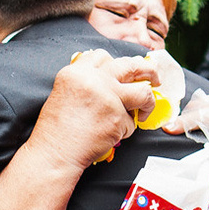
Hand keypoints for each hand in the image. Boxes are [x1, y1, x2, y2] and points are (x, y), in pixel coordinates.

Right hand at [29, 51, 157, 171]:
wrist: (54, 153)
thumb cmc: (57, 129)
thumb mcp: (65, 93)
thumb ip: (86, 82)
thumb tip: (112, 79)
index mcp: (77, 71)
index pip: (104, 56)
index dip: (117, 65)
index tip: (126, 72)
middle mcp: (93, 79)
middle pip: (131, 65)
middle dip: (148, 71)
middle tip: (154, 79)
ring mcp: (107, 97)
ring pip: (142, 92)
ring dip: (148, 102)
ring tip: (143, 112)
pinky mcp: (117, 118)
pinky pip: (132, 121)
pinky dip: (125, 130)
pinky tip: (110, 135)